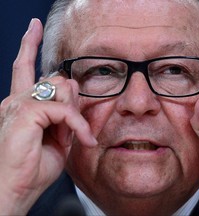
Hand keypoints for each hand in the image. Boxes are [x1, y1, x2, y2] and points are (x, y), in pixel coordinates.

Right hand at [0, 19, 96, 214]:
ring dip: (72, 114)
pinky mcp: (25, 113)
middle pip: (56, 79)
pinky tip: (79, 139)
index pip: (24, 67)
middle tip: (68, 130)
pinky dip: (77, 124)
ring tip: (67, 137)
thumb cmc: (32, 168)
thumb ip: (66, 113)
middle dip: (71, 102)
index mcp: (21, 105)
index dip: (29, 45)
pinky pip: (65, 109)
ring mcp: (18, 104)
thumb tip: (73, 88)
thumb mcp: (58, 138)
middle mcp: (16, 99)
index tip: (33, 27)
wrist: (14, 191)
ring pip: (62, 89)